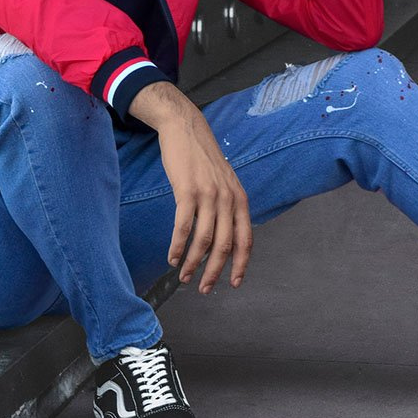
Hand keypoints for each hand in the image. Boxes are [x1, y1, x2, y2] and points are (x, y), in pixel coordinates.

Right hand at [131, 82, 251, 292]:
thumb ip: (228, 207)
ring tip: (183, 275)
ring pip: (203, 241)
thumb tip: (224, 239)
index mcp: (240, 199)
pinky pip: (183, 227)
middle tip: (204, 289)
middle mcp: (228, 198)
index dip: (240, 265)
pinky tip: (171, 256)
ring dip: (192, 263)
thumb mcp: (225, 182)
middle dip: (214, 272)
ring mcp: (208, 194)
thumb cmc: (203, 158)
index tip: (233, 283)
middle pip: (224, 245)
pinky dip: (177, 246)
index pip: (246, 240)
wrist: (186, 128)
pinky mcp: (187, 190)